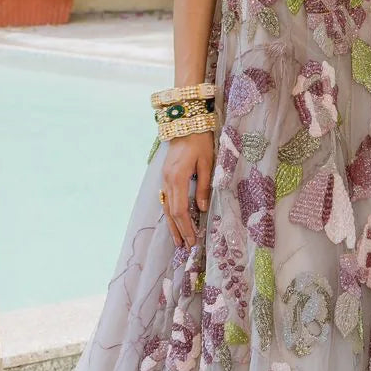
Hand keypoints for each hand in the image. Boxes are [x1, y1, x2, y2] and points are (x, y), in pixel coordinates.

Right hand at [161, 131, 213, 248]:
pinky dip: (170, 213)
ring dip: (172, 225)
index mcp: (178, 178)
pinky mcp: (165, 176)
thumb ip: (203, 186)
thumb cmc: (200, 141)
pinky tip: (173, 221)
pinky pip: (166, 199)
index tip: (193, 240)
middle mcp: (167, 181)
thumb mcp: (207, 162)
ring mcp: (164, 178)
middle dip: (179, 230)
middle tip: (185, 247)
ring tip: (177, 241)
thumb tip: (202, 209)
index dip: (186, 227)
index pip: (180, 210)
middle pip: (171, 212)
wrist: (185, 123)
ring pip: (166, 207)